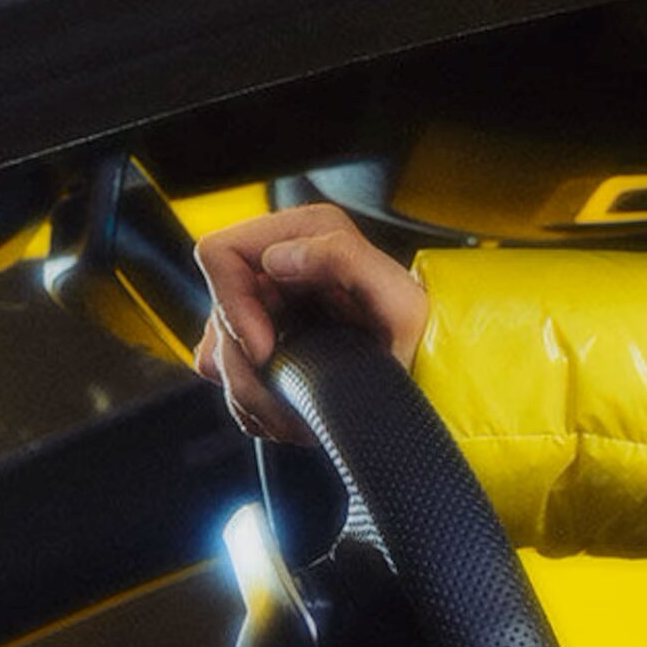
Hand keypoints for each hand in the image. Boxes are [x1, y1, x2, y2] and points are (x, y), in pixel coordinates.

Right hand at [193, 203, 430, 443]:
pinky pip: (228, 376)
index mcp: (305, 233)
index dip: (231, 304)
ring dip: (250, 393)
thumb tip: (277, 258)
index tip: (265, 348)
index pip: (219, 255)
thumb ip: (344, 259)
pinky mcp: (265, 341)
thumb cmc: (424, 336)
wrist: (431, 376)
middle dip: (244, 367)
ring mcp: (269, 304)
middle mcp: (282, 263)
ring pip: (216, 354)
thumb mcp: (398, 299)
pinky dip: (253, 403)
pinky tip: (289, 411)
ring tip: (295, 413)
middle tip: (287, 397)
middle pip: (214, 314)